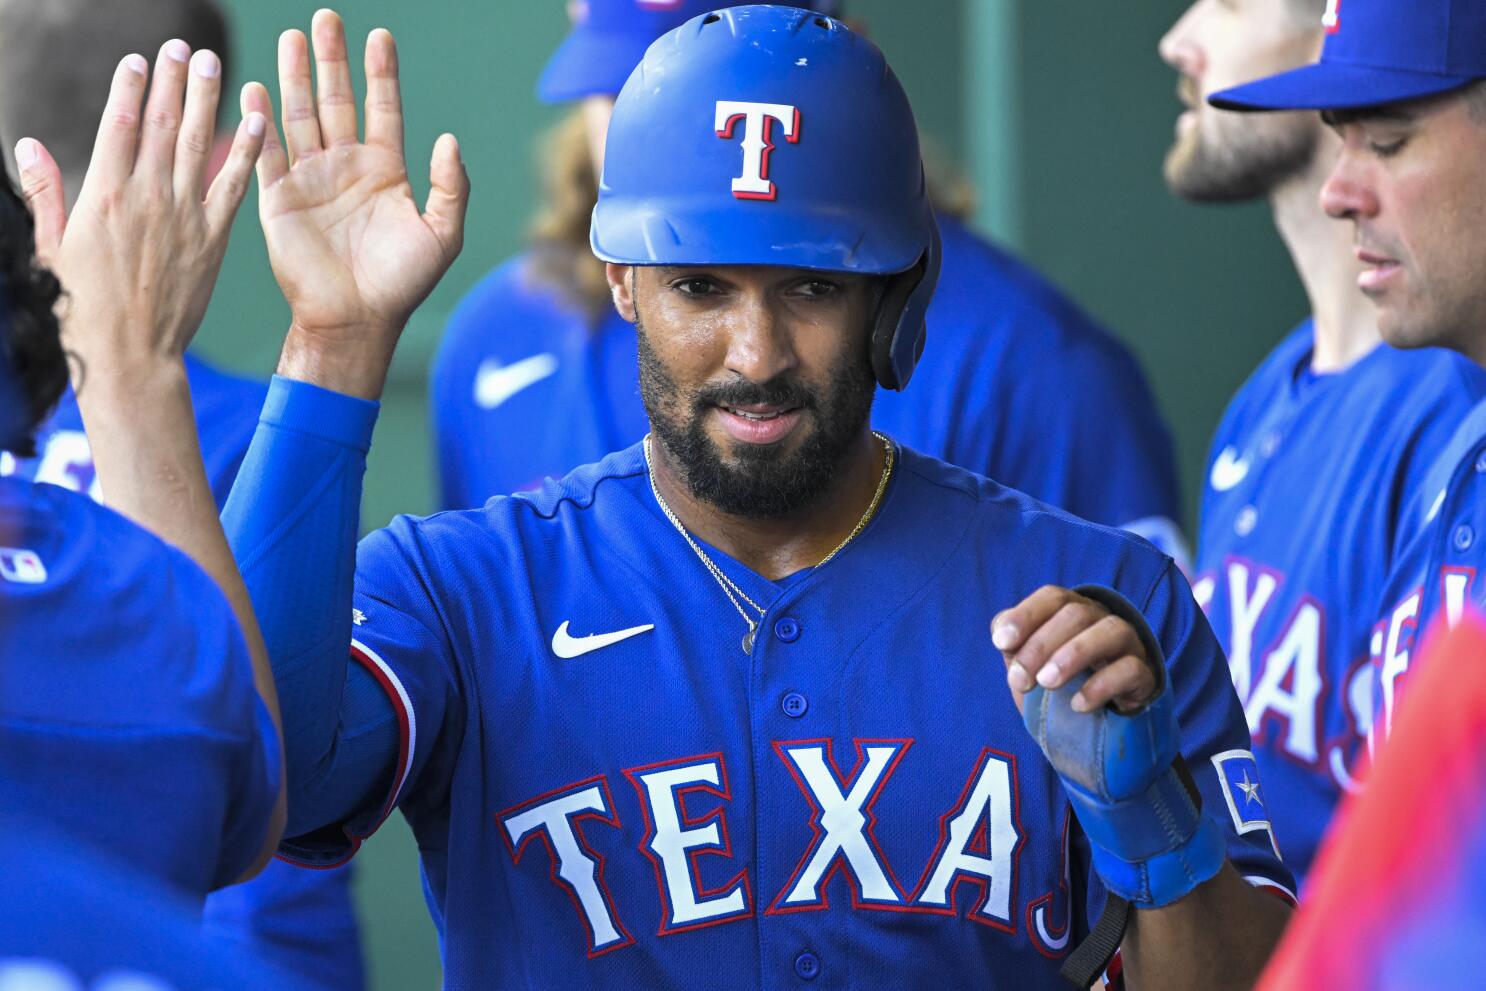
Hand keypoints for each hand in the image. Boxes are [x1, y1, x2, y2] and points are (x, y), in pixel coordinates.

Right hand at [17, 42, 264, 372]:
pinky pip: (232, 187)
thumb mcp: (51, 248)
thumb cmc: (83, 308)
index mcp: (104, 198)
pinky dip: (245, 152)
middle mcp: (147, 199)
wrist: (131, 357)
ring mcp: (184, 218)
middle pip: (162, 126)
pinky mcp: (213, 240)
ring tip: (215, 65)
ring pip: (198, 146)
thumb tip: (29, 144)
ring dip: (208, 101)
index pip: (119, 127)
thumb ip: (46, 193)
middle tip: (184, 47)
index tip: (140, 60)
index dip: (130, 89)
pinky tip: (257, 121)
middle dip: (173, 81)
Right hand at [246, 10, 468, 397]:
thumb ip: (450, 186)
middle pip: (338, 99)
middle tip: (326, 17)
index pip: (383, 108)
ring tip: (292, 36)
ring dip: (294, 76)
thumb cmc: (402, 282)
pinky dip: (260, 120)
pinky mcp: (279, 197)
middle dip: (332, 59)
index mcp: (385, 170)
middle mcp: (346, 166)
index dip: (381, 73)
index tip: (380, 35)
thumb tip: (449, 139)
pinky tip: (254, 87)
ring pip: (301, 114)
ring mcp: (311, 178)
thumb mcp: (442, 234)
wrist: (357, 319)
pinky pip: (267, 151)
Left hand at [992, 585, 1157, 714]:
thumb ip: (1013, 644)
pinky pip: (1131, 669)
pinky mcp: (1144, 673)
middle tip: (1020, 679)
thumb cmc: (1057, 676)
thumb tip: (1002, 635)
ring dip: (1074, 654)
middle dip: (1042, 645)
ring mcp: (1128, 643)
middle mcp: (1101, 618)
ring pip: (1112, 631)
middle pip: (1077, 614)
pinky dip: (1102, 685)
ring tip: (1047, 683)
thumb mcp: (1029, 661)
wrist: (1097, 714)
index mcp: (1071, 608)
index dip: (1025, 615)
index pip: (1052, 597)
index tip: (1000, 643)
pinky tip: (1077, 705)